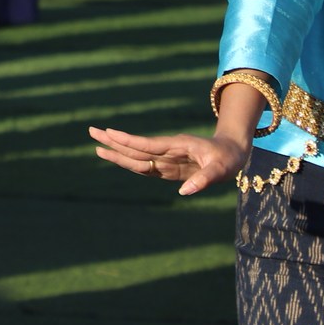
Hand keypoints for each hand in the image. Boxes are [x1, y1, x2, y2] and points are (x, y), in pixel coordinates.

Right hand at [88, 125, 249, 195]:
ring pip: (138, 157)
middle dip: (114, 141)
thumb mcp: (222, 169)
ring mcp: (167, 159)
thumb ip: (204, 180)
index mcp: (177, 146)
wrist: (232, 151)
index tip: (110, 133)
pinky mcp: (169, 168)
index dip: (128, 141)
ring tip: (97, 147)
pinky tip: (117, 159)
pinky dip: (130, 163)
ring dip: (118, 152)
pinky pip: (147, 167)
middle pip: (136, 148)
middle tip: (91, 132)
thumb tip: (183, 192)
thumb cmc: (228, 158)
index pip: (148, 144)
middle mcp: (168, 150)